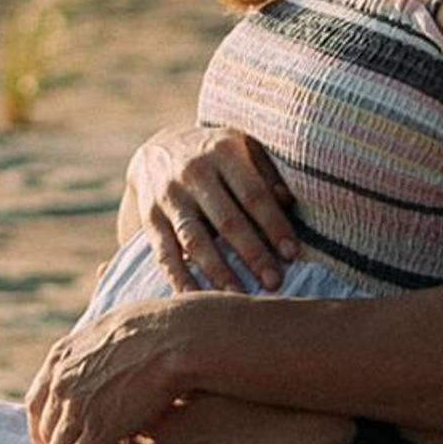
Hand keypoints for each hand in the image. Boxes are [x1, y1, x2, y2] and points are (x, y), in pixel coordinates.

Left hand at [26, 303, 204, 443]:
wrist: (172, 338)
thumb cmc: (155, 327)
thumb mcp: (109, 326)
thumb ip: (94, 346)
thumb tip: (102, 348)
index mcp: (61, 358)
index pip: (36, 402)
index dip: (44, 423)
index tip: (54, 435)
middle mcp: (61, 384)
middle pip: (46, 429)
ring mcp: (76, 408)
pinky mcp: (97, 430)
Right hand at [126, 125, 297, 292]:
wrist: (160, 145)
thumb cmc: (217, 152)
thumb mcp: (245, 146)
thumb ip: (267, 172)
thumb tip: (288, 201)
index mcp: (223, 152)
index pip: (253, 194)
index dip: (273, 225)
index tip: (291, 254)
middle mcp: (193, 172)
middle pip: (227, 220)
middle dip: (253, 254)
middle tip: (274, 283)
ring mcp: (169, 196)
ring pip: (195, 239)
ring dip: (218, 271)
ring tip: (238, 298)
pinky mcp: (150, 217)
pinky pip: (164, 252)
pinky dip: (178, 277)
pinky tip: (193, 298)